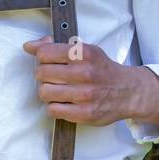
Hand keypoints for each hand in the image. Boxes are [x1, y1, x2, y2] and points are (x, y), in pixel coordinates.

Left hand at [22, 34, 158, 126]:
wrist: (129, 91)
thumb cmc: (102, 69)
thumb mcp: (84, 51)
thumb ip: (56, 46)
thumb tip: (29, 46)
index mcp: (83, 53)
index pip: (44, 53)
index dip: (42, 57)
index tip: (48, 61)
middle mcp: (84, 73)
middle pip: (41, 73)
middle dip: (42, 75)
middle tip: (52, 77)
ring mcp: (85, 95)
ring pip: (44, 92)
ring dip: (47, 91)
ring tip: (57, 90)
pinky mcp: (85, 114)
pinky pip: (53, 110)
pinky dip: (54, 106)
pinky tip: (63, 102)